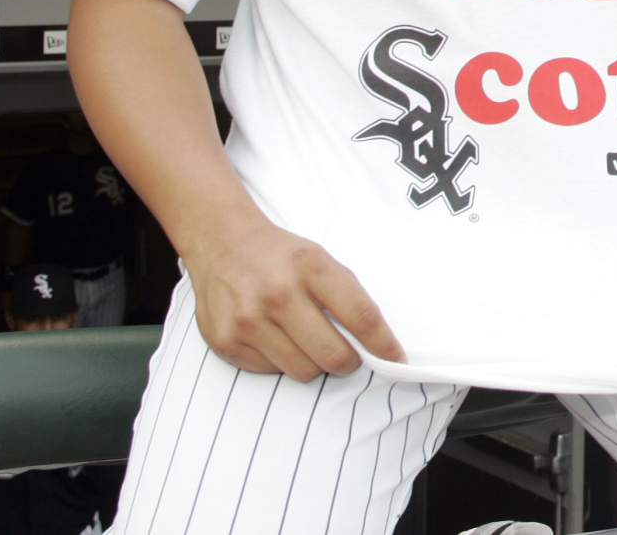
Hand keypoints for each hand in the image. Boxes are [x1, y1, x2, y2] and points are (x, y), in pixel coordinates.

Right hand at [183, 209, 401, 379]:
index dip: (383, 343)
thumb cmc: (279, 256)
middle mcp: (278, 294)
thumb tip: (373, 342)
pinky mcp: (226, 342)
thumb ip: (347, 296)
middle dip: (348, 361)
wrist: (221, 244)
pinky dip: (281, 361)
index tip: (395, 358)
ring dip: (313, 362)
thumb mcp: (321, 259)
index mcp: (311, 267)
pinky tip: (273, 336)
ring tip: (305, 339)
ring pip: (303, 371)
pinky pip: (271, 372)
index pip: (360, 316)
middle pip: (333, 354)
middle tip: (346, 353)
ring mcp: (248, 320)